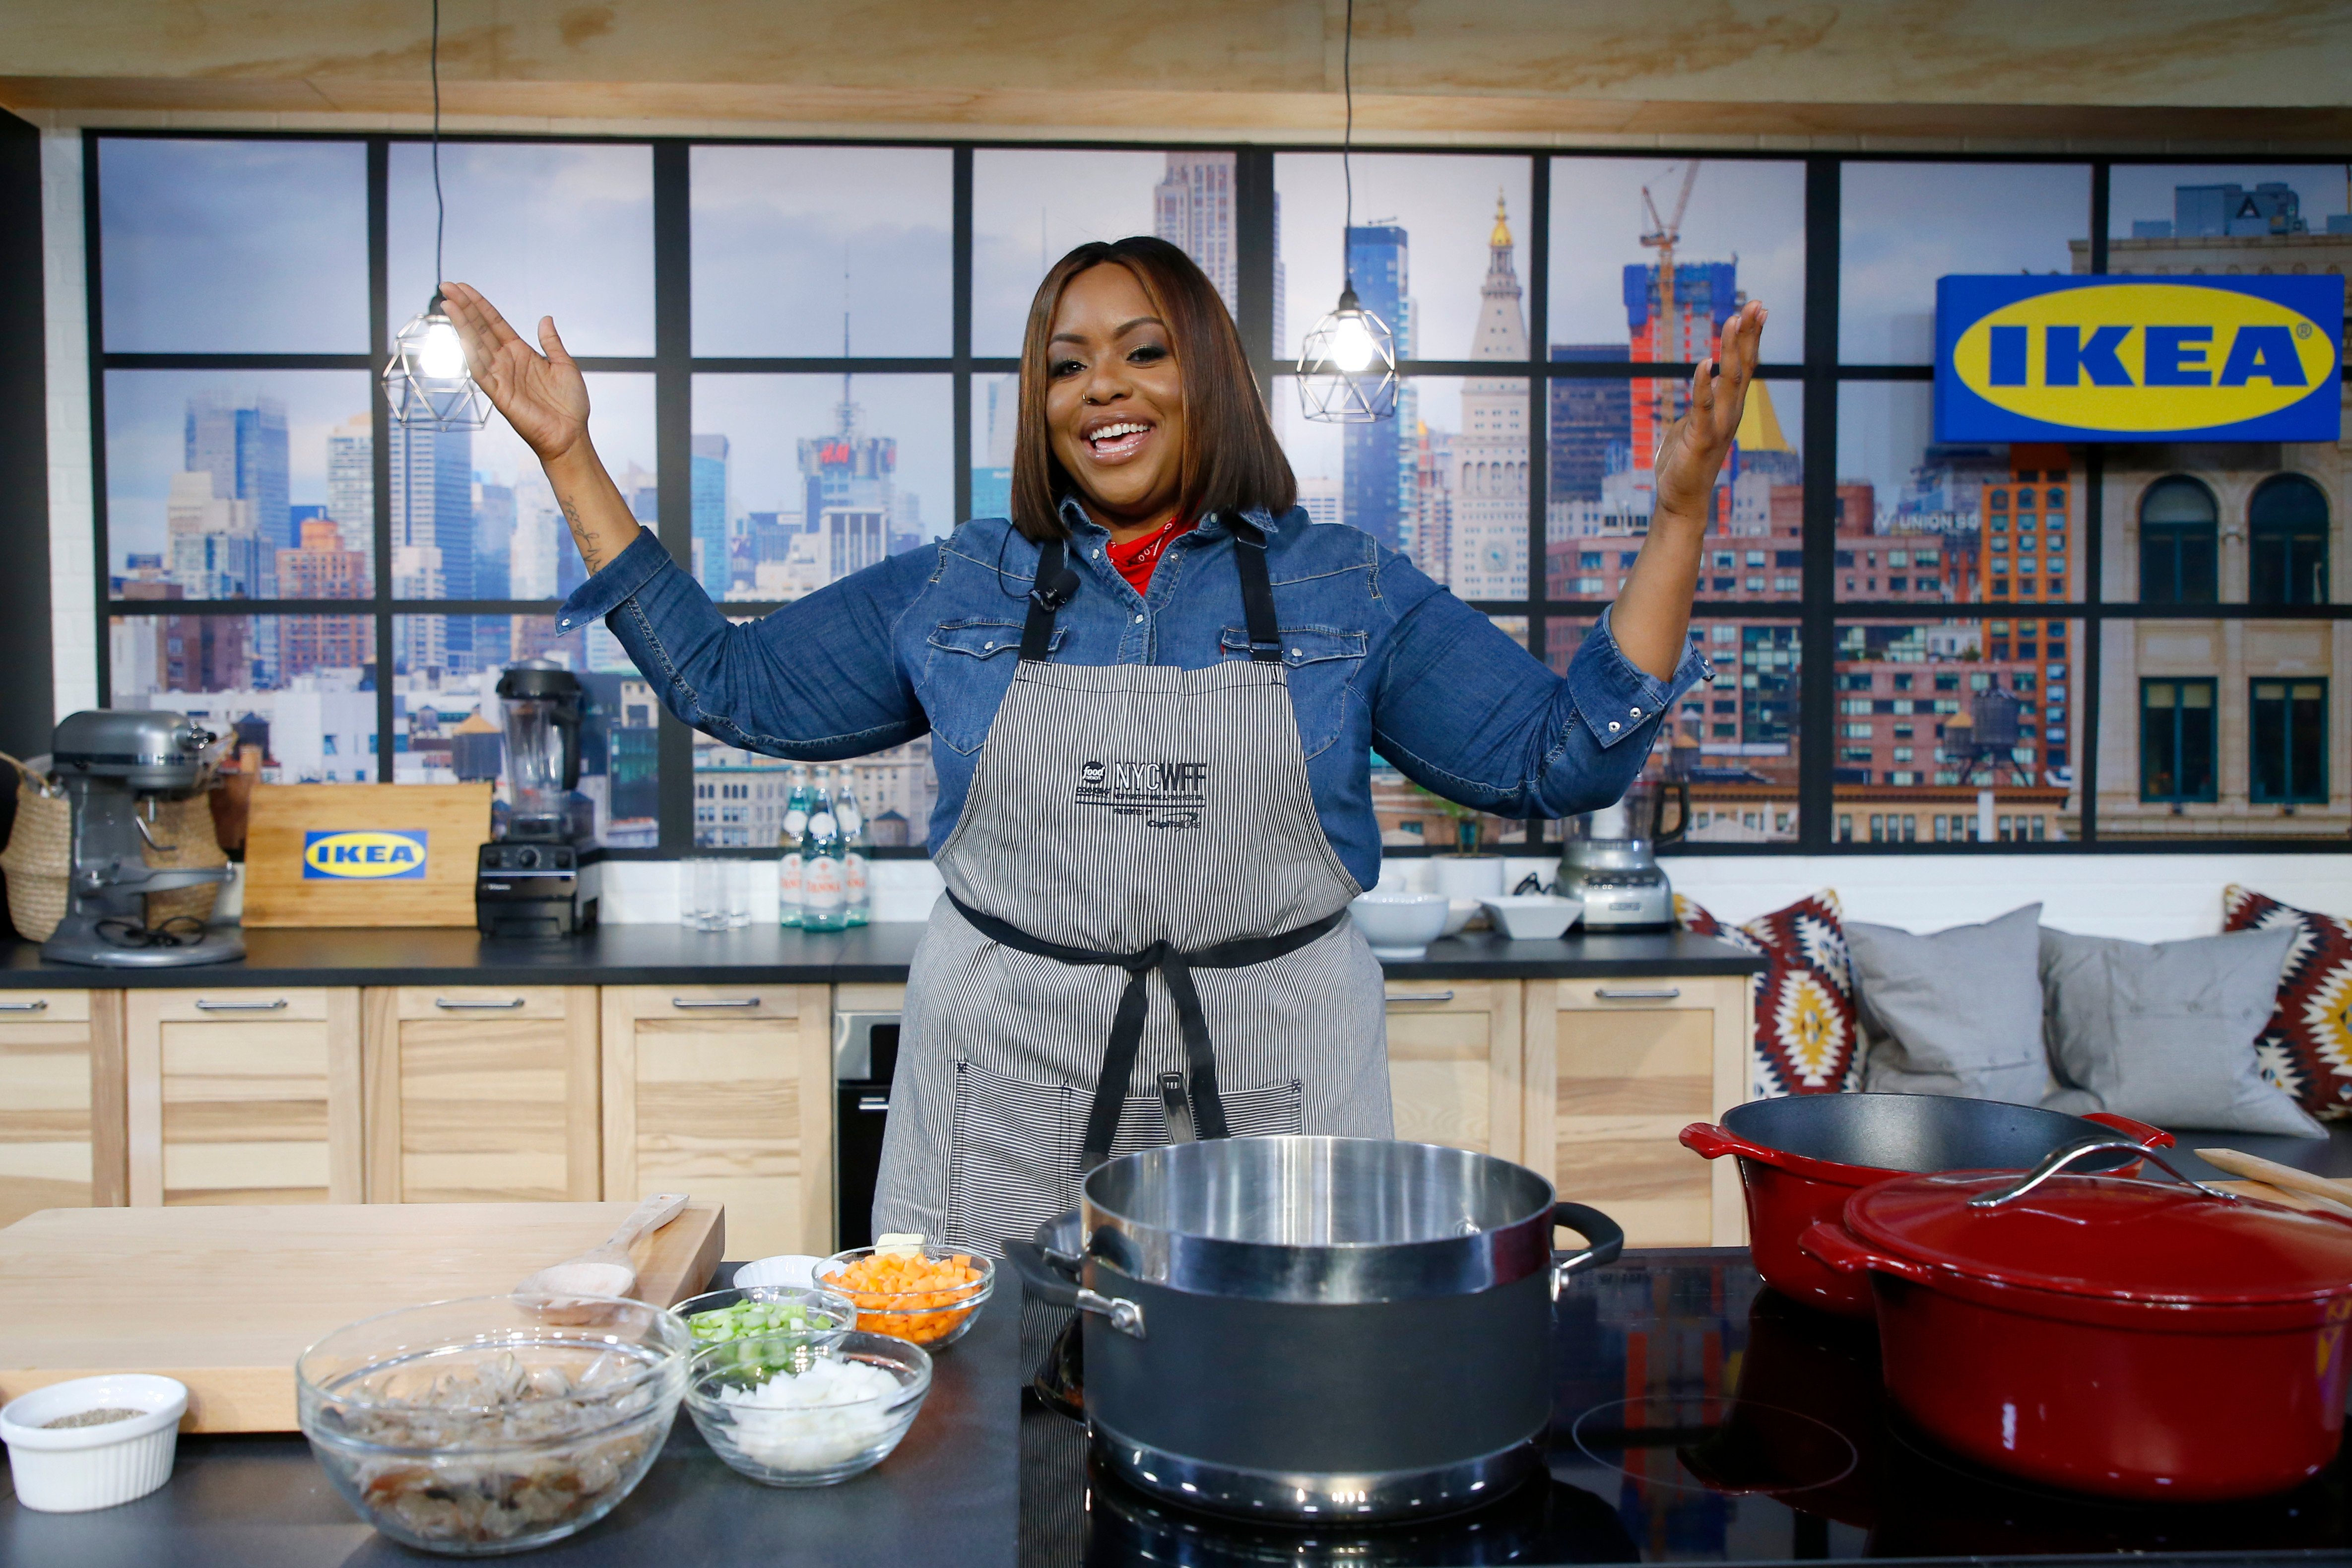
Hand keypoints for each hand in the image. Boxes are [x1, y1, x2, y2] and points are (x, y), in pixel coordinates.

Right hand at [440, 281, 590, 463]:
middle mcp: (506, 362)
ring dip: (462, 325)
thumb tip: (546, 318)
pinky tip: (462, 336)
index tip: (463, 287)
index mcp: (520, 352)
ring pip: (476, 345)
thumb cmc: (569, 404)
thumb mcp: (564, 365)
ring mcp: (501, 377)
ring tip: (448, 304)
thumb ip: (551, 342)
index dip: (479, 304)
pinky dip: (471, 354)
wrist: (571, 434)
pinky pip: (482, 372)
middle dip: (464, 307)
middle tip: (446, 286)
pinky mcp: (499, 394)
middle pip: (480, 328)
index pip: (494, 322)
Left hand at [1653, 300, 1765, 521]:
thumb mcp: (1698, 421)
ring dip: (1731, 349)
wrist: (1682, 498)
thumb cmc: (1687, 459)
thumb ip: (1707, 399)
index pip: (1746, 365)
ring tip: (1733, 320)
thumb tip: (1710, 378)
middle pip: (1743, 366)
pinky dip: (1703, 384)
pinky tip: (1704, 362)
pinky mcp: (1700, 438)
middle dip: (1749, 334)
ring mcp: (1718, 425)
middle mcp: (1731, 413)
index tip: (1757, 308)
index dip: (1752, 336)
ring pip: (1729, 381)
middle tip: (1754, 303)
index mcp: (1731, 406)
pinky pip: (1703, 407)